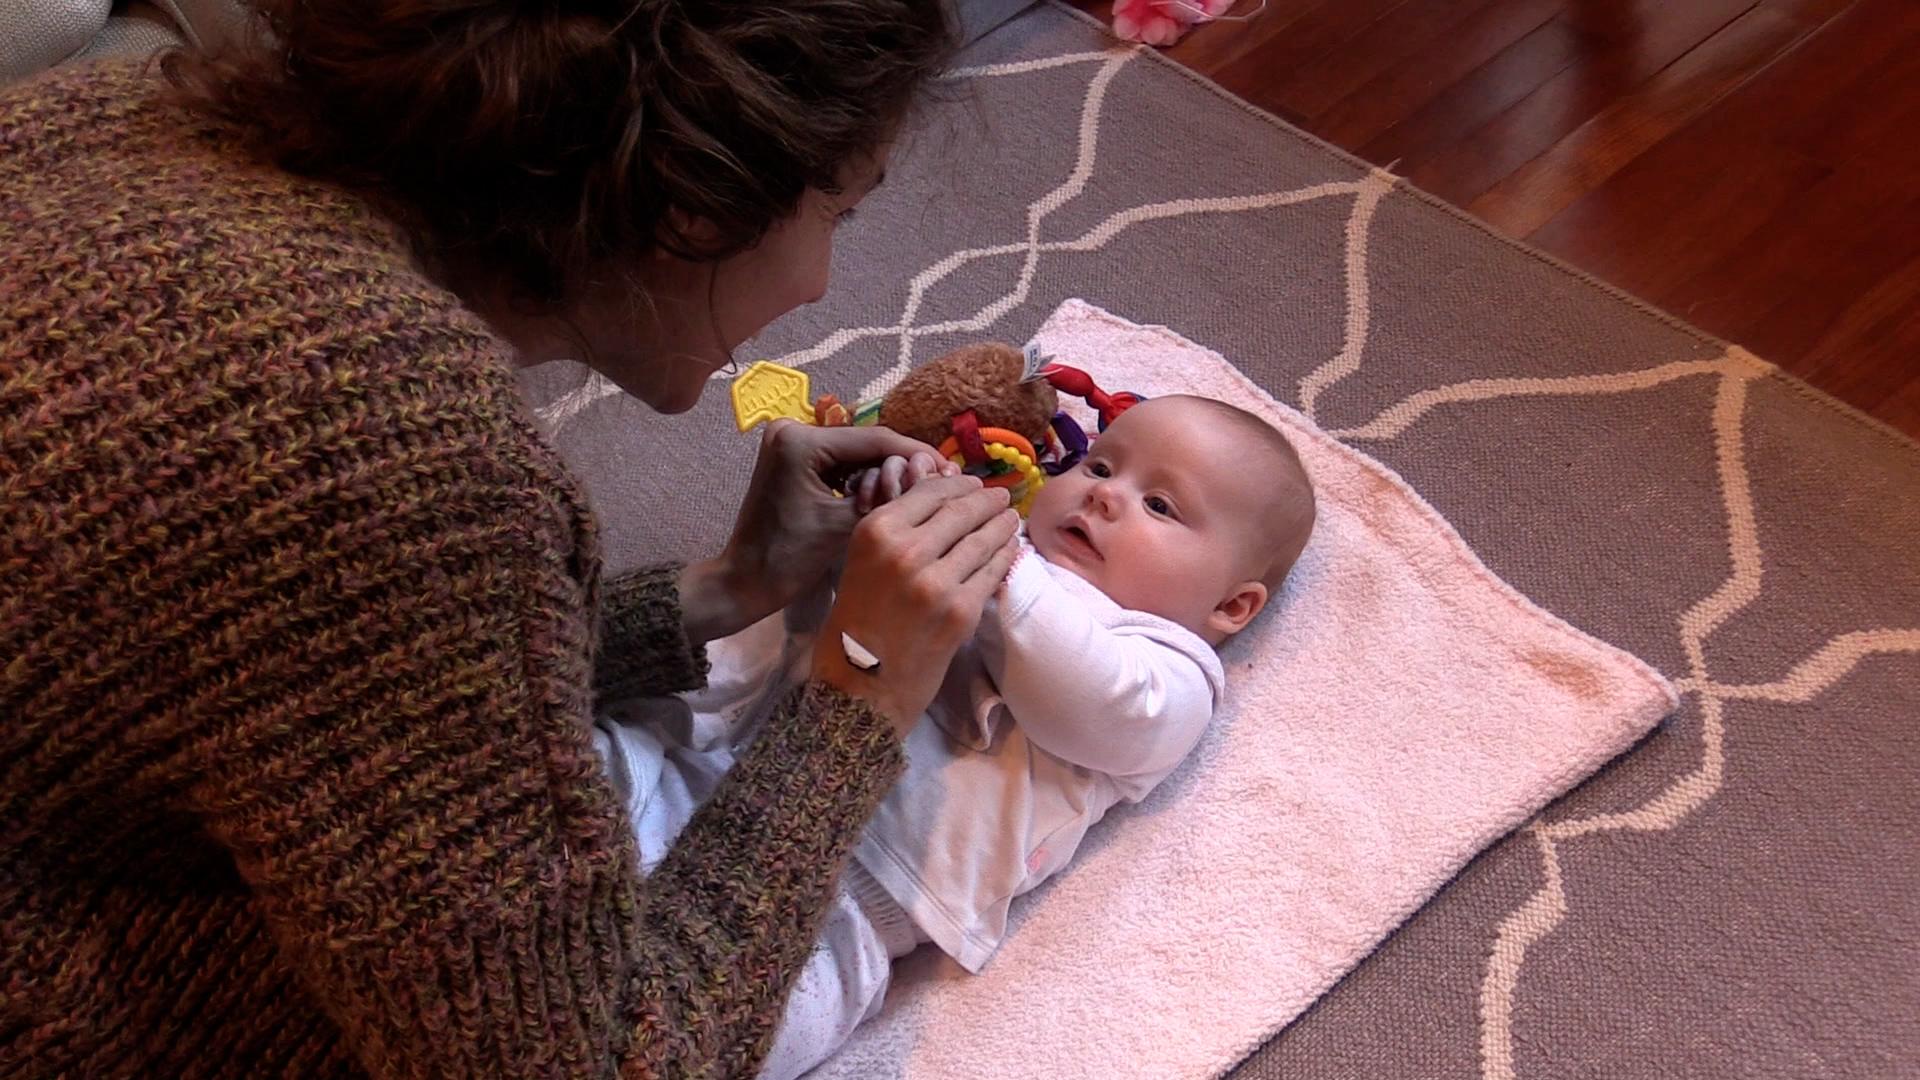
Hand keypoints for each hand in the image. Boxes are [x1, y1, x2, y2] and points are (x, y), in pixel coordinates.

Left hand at [681, 420, 944, 643]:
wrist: (744, 582)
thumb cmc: (789, 558)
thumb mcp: (844, 524)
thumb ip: (887, 495)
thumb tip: (930, 473)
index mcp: (800, 440)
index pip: (873, 439)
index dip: (915, 452)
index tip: (950, 466)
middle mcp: (793, 431)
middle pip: (865, 444)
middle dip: (900, 464)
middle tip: (940, 481)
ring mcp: (791, 445)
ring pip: (855, 454)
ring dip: (884, 473)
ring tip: (919, 491)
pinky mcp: (793, 461)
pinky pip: (839, 465)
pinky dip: (863, 480)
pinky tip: (891, 495)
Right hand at [812, 475, 1021, 733]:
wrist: (861, 684)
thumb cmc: (856, 622)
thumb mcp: (862, 561)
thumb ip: (897, 529)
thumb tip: (942, 496)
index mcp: (876, 532)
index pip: (929, 491)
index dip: (958, 484)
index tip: (974, 484)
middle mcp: (906, 550)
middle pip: (962, 510)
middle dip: (987, 501)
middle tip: (1001, 497)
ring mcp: (937, 581)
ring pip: (984, 538)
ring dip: (1003, 525)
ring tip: (1011, 519)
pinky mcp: (962, 610)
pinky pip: (993, 571)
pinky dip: (1006, 556)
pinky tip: (1010, 548)